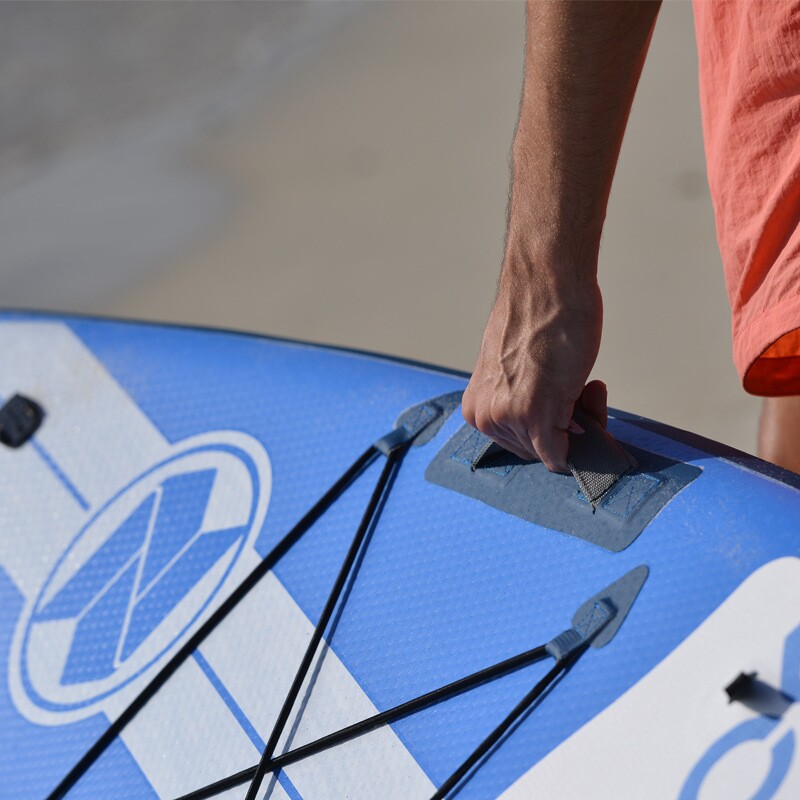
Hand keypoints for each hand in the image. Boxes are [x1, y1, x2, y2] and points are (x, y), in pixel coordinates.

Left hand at [462, 274, 605, 472]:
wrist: (546, 283)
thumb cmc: (539, 316)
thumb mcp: (519, 370)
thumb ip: (524, 400)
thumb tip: (554, 424)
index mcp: (476, 407)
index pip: (520, 443)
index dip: (550, 427)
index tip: (565, 399)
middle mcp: (485, 418)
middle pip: (538, 449)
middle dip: (566, 425)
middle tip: (582, 387)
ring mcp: (508, 419)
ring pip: (555, 451)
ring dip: (581, 420)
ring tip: (584, 380)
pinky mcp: (535, 416)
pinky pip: (561, 457)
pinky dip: (584, 440)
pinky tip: (589, 391)